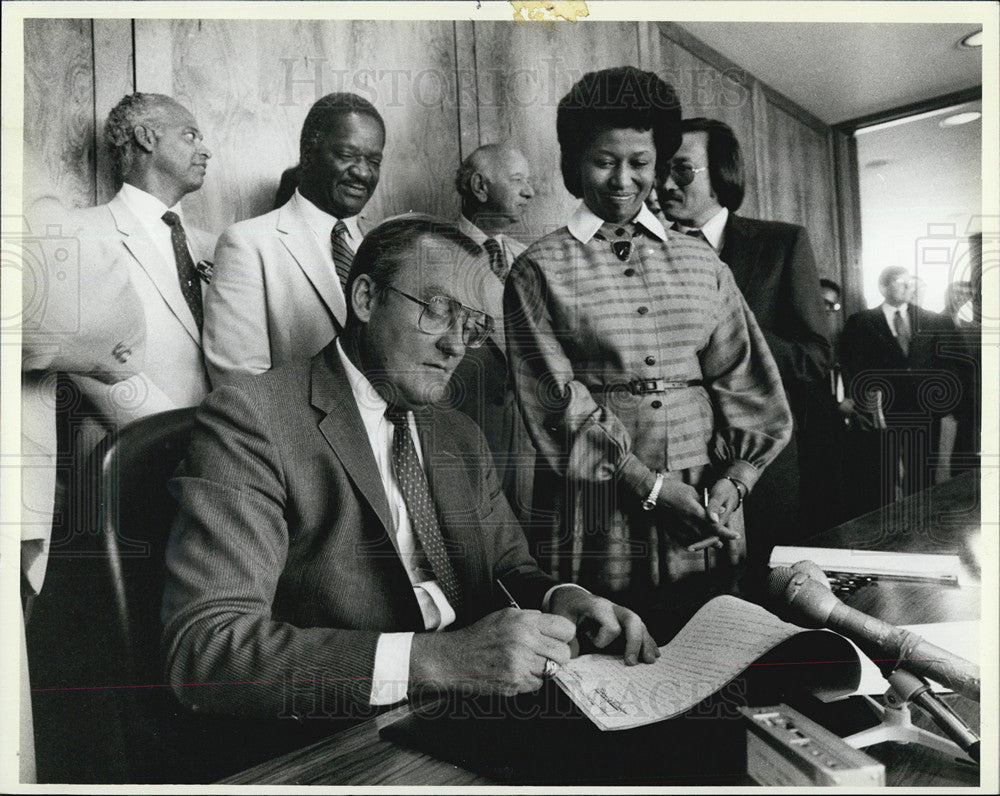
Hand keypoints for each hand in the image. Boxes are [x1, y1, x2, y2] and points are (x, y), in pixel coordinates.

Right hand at [410, 609, 574, 696]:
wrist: (455, 658)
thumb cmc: (481, 636)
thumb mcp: (506, 616)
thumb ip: (532, 619)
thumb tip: (556, 628)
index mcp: (525, 620)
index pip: (566, 629)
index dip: (564, 636)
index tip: (558, 640)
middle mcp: (525, 640)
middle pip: (564, 653)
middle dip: (557, 656)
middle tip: (545, 655)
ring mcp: (520, 662)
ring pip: (554, 670)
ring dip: (545, 669)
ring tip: (530, 663)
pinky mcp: (515, 681)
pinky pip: (538, 684)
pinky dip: (531, 681)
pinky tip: (517, 672)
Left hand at [549, 588, 658, 665]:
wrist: (570, 596)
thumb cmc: (565, 609)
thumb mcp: (560, 620)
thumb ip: (567, 638)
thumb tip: (573, 657)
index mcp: (597, 606)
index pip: (611, 626)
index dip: (602, 640)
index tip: (589, 642)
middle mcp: (612, 607)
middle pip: (632, 619)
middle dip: (635, 641)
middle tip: (632, 663)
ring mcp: (620, 612)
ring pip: (640, 624)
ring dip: (646, 643)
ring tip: (650, 661)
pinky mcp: (623, 620)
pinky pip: (640, 629)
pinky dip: (648, 641)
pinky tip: (654, 652)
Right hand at [655, 479, 737, 545]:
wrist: (652, 493)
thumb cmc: (673, 489)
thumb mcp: (693, 492)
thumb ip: (707, 504)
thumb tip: (721, 511)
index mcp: (696, 513)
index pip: (715, 527)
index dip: (727, 533)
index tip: (736, 536)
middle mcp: (689, 524)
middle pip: (709, 537)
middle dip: (718, 540)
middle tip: (723, 541)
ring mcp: (680, 529)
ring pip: (699, 541)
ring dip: (707, 541)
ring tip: (713, 542)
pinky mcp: (673, 531)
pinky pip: (687, 541)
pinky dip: (693, 542)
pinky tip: (695, 541)